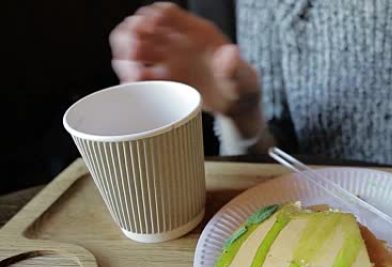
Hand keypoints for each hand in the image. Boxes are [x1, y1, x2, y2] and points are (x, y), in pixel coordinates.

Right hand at [109, 2, 260, 118]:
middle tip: (134, 56)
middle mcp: (178, 41)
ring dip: (125, 56)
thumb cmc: (244, 87)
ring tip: (133, 76)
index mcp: (197, 33)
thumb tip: (229, 53)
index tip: (146, 31)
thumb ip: (235, 67)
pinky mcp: (163, 78)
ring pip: (134, 46)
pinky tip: (135, 86)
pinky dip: (131, 77)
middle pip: (142, 26)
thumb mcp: (244, 78)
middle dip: (131, 36)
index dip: (151, 17)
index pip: (167, 12)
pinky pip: (138, 72)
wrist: (238, 106)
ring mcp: (168, 59)